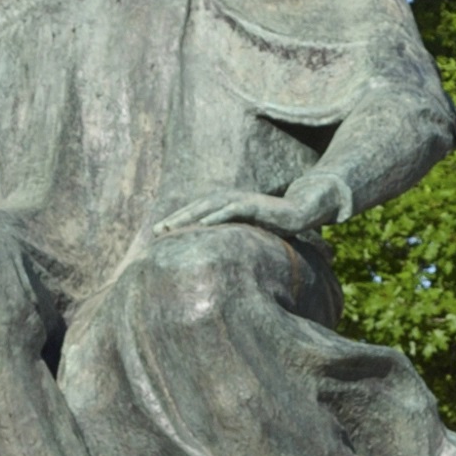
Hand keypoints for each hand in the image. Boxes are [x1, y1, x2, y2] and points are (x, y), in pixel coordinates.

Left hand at [148, 184, 319, 243]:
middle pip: (196, 208)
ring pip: (208, 207)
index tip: (158, 233)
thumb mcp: (248, 232)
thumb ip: (233, 238)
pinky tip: (202, 225)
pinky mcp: (254, 204)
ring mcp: (241, 200)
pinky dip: (216, 216)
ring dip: (188, 216)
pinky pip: (231, 210)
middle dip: (176, 219)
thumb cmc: (274, 223)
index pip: (197, 212)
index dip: (177, 221)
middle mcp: (230, 199)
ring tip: (171, 228)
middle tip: (156, 232)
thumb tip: (219, 256)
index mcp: (226, 205)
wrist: (299, 211)